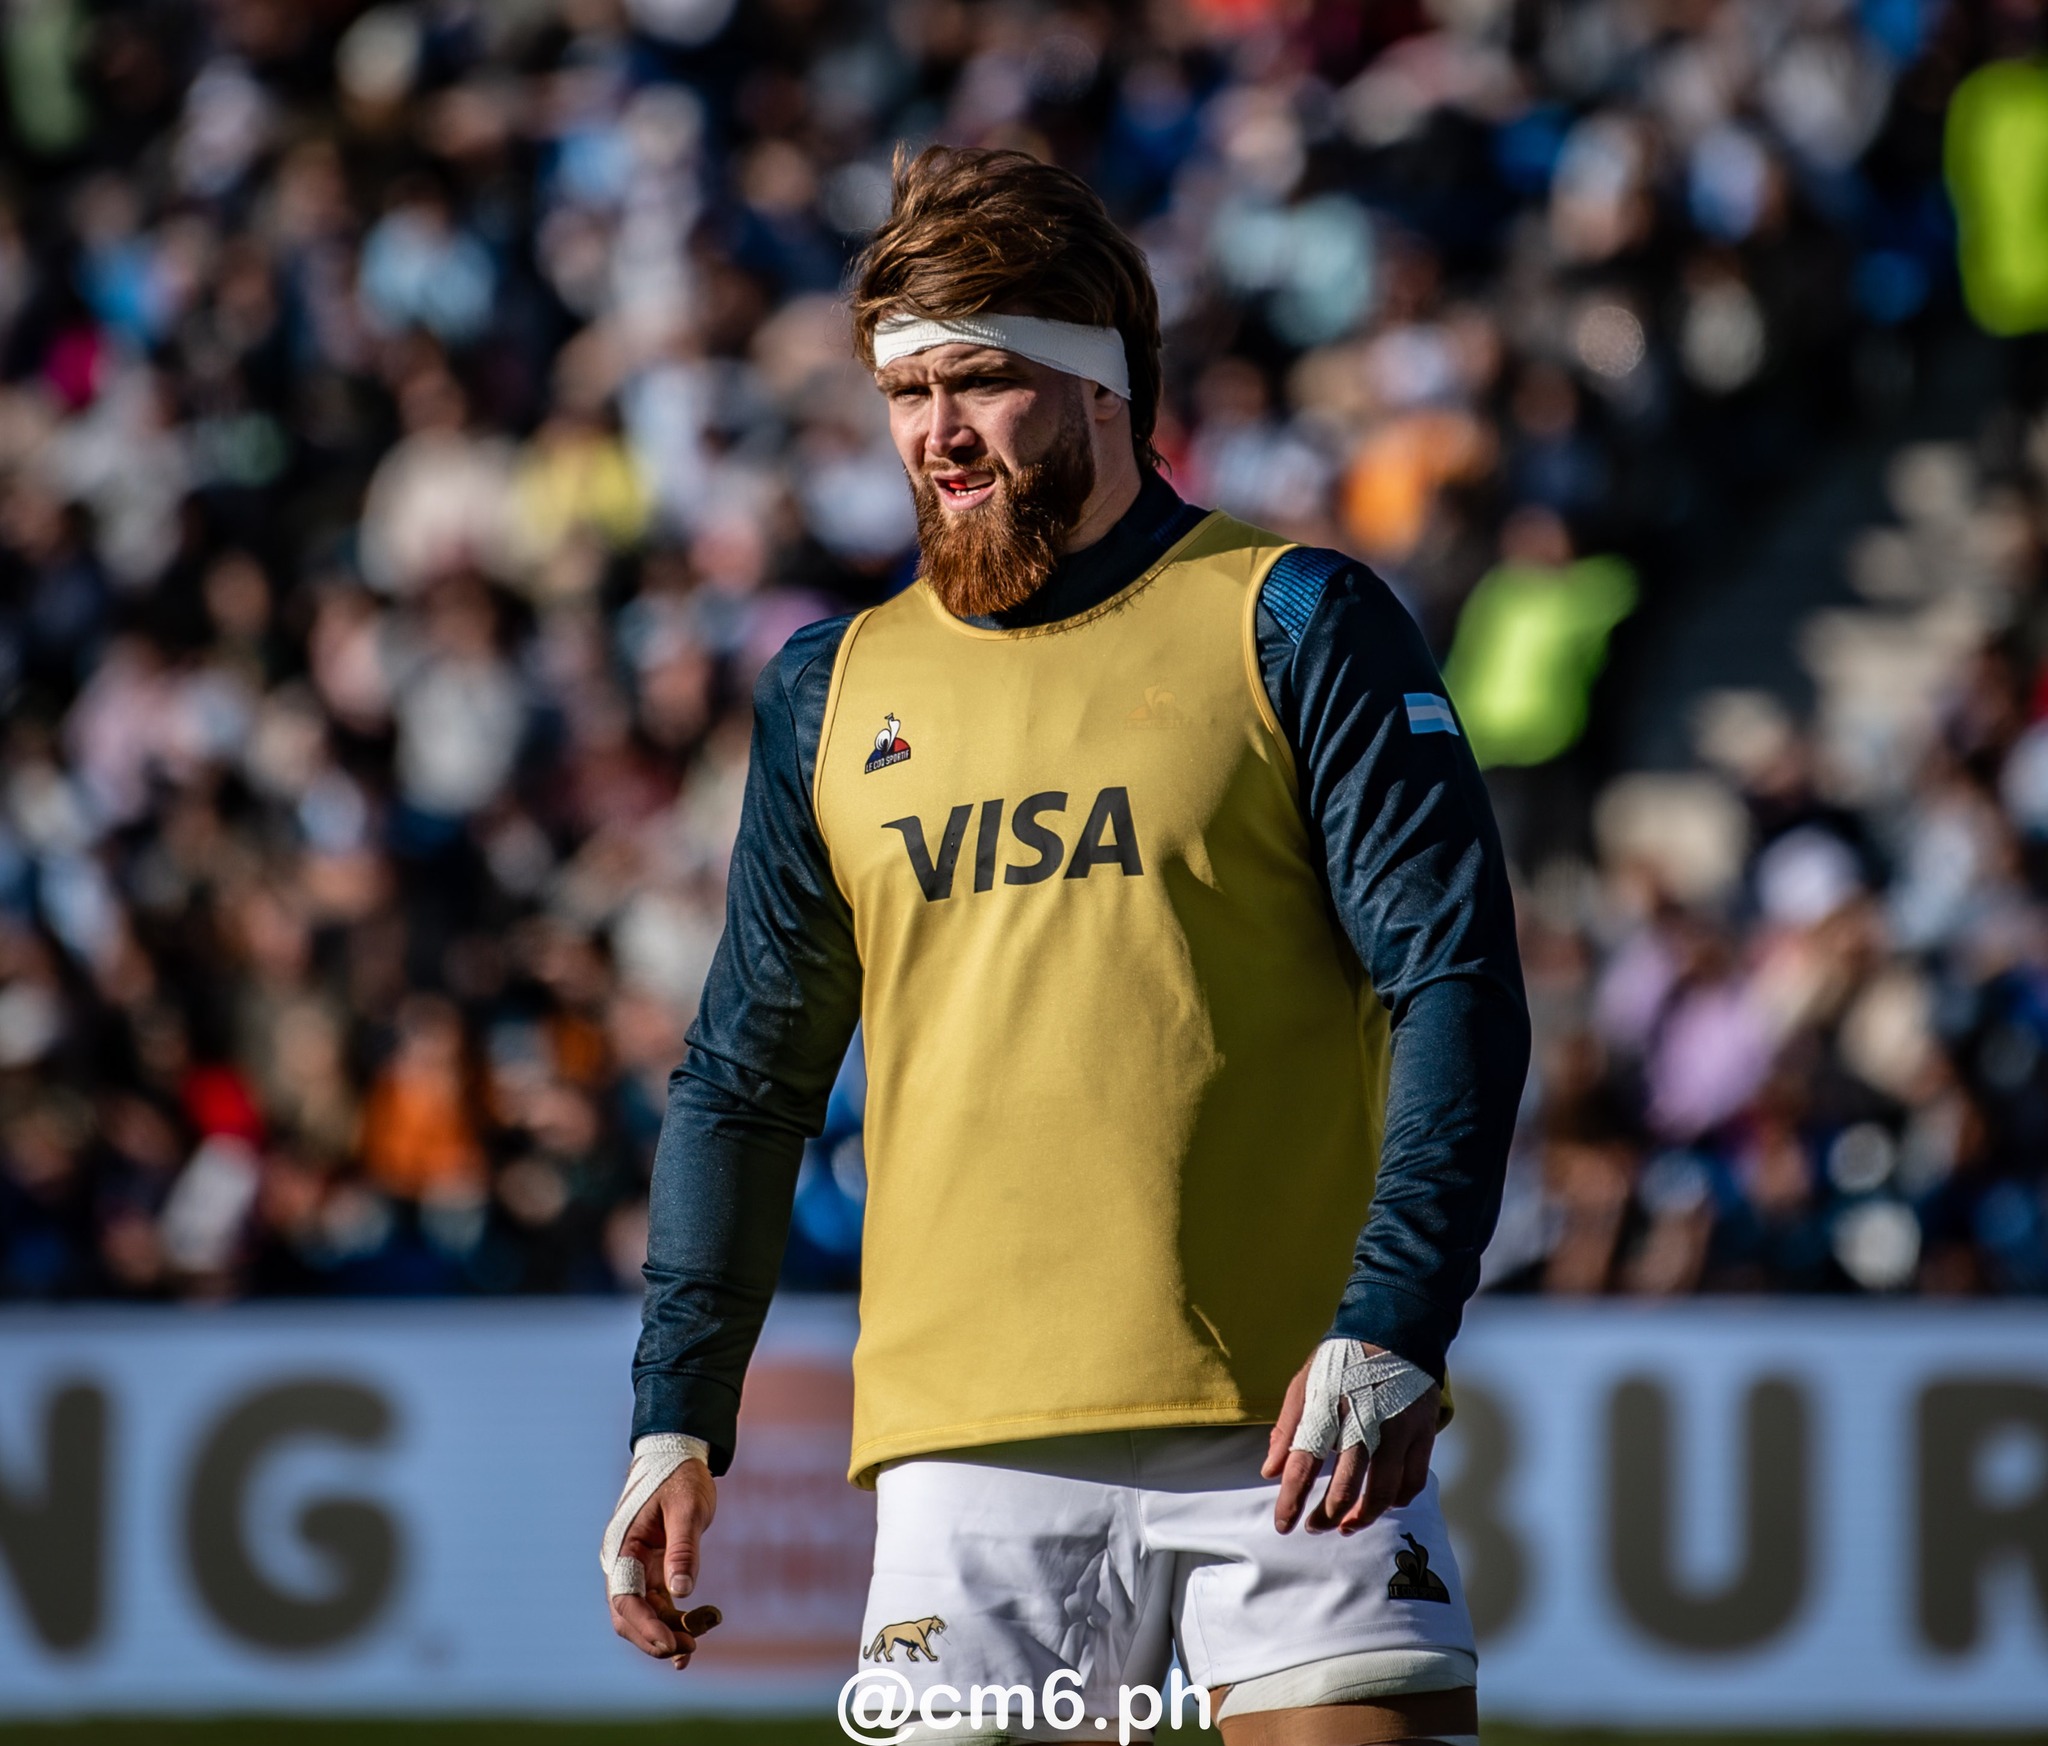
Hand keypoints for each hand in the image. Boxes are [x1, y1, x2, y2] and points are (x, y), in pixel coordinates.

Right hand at [607, 1460, 718, 1666]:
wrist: (677, 1455)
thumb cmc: (681, 1477)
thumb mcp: (687, 1508)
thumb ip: (683, 1548)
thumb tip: (682, 1592)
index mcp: (623, 1546)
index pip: (624, 1598)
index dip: (645, 1626)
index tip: (671, 1644)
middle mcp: (623, 1561)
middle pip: (628, 1615)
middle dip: (654, 1638)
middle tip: (688, 1652)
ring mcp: (636, 1567)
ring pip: (643, 1614)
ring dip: (665, 1634)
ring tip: (693, 1649)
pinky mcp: (651, 1569)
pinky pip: (656, 1605)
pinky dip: (671, 1623)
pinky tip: (688, 1642)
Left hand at [1264, 1344, 1439, 1535]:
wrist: (1394, 1331)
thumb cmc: (1342, 1361)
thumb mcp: (1305, 1383)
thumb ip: (1287, 1428)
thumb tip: (1270, 1471)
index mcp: (1327, 1406)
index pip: (1304, 1463)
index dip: (1292, 1499)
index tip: (1284, 1525)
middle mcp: (1363, 1421)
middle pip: (1345, 1485)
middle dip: (1327, 1516)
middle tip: (1315, 1527)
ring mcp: (1397, 1429)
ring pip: (1382, 1491)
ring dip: (1362, 1517)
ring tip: (1347, 1526)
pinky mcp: (1423, 1432)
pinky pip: (1413, 1481)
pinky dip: (1397, 1501)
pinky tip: (1382, 1505)